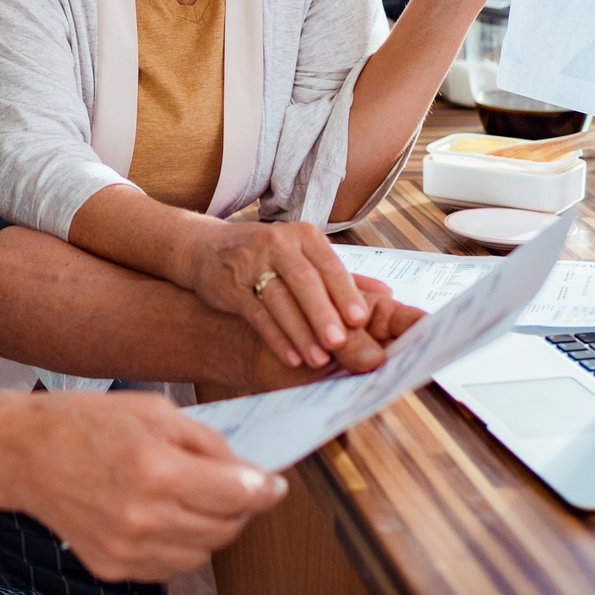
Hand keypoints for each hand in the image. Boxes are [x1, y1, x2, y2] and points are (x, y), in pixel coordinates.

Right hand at [1, 390, 286, 581]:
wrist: (26, 454)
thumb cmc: (87, 423)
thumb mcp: (154, 412)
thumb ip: (205, 442)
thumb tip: (246, 470)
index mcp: (156, 469)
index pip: (237, 493)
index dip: (265, 489)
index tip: (274, 485)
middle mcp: (144, 516)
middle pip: (225, 528)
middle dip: (240, 507)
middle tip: (235, 487)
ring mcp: (127, 549)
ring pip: (203, 553)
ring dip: (211, 528)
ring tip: (192, 498)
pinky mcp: (114, 567)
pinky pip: (171, 566)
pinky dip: (180, 544)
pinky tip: (164, 516)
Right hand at [182, 219, 370, 369]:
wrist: (207, 248)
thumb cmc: (266, 255)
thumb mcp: (303, 255)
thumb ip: (342, 275)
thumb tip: (387, 292)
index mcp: (304, 235)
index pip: (329, 264)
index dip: (345, 292)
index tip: (362, 320)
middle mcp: (278, 243)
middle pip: (305, 280)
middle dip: (324, 314)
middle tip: (341, 343)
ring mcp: (251, 262)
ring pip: (279, 299)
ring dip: (301, 331)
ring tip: (319, 359)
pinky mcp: (230, 284)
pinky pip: (256, 313)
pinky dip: (275, 337)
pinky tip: (291, 356)